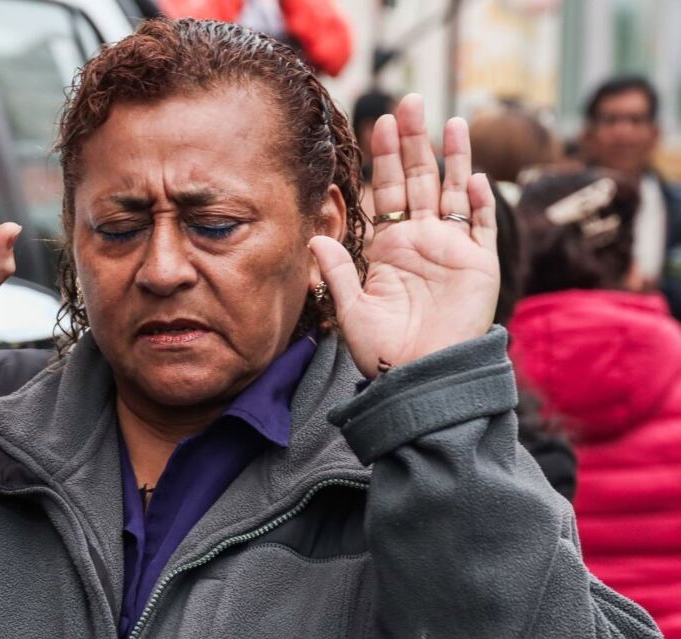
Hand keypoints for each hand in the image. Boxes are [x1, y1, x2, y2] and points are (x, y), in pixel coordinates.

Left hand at [310, 94, 499, 378]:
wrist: (419, 377)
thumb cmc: (383, 350)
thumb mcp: (351, 310)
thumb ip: (335, 273)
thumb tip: (313, 238)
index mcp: (389, 246)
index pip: (384, 192)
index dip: (381, 158)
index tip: (377, 123)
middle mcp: (421, 240)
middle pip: (418, 180)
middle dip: (414, 142)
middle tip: (409, 102)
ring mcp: (452, 250)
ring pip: (454, 192)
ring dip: (453, 158)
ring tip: (451, 120)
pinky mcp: (479, 265)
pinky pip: (483, 227)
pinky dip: (482, 204)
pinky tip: (476, 178)